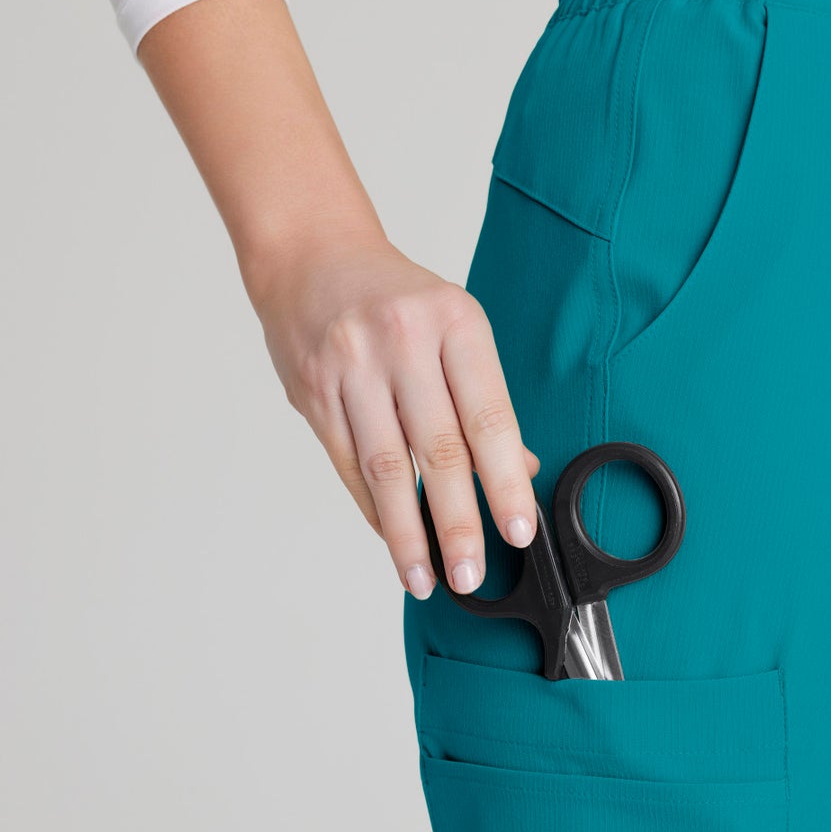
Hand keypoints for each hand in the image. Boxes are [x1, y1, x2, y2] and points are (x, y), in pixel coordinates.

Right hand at [249, 232, 539, 598]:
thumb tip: (520, 468)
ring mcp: (352, 366)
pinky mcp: (314, 391)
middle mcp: (402, 342)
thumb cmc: (396, 300)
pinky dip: (374, 507)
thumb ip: (483, 398)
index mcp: (455, 323)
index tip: (519, 532)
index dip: (506, 481)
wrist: (310, 254)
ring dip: (407, 533)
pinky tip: (393, 537)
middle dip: (458, 523)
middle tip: (470, 574)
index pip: (489, 417)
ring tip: (425, 578)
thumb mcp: (454, 328)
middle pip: (437, 450)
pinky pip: (349, 464)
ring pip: (385, 467)